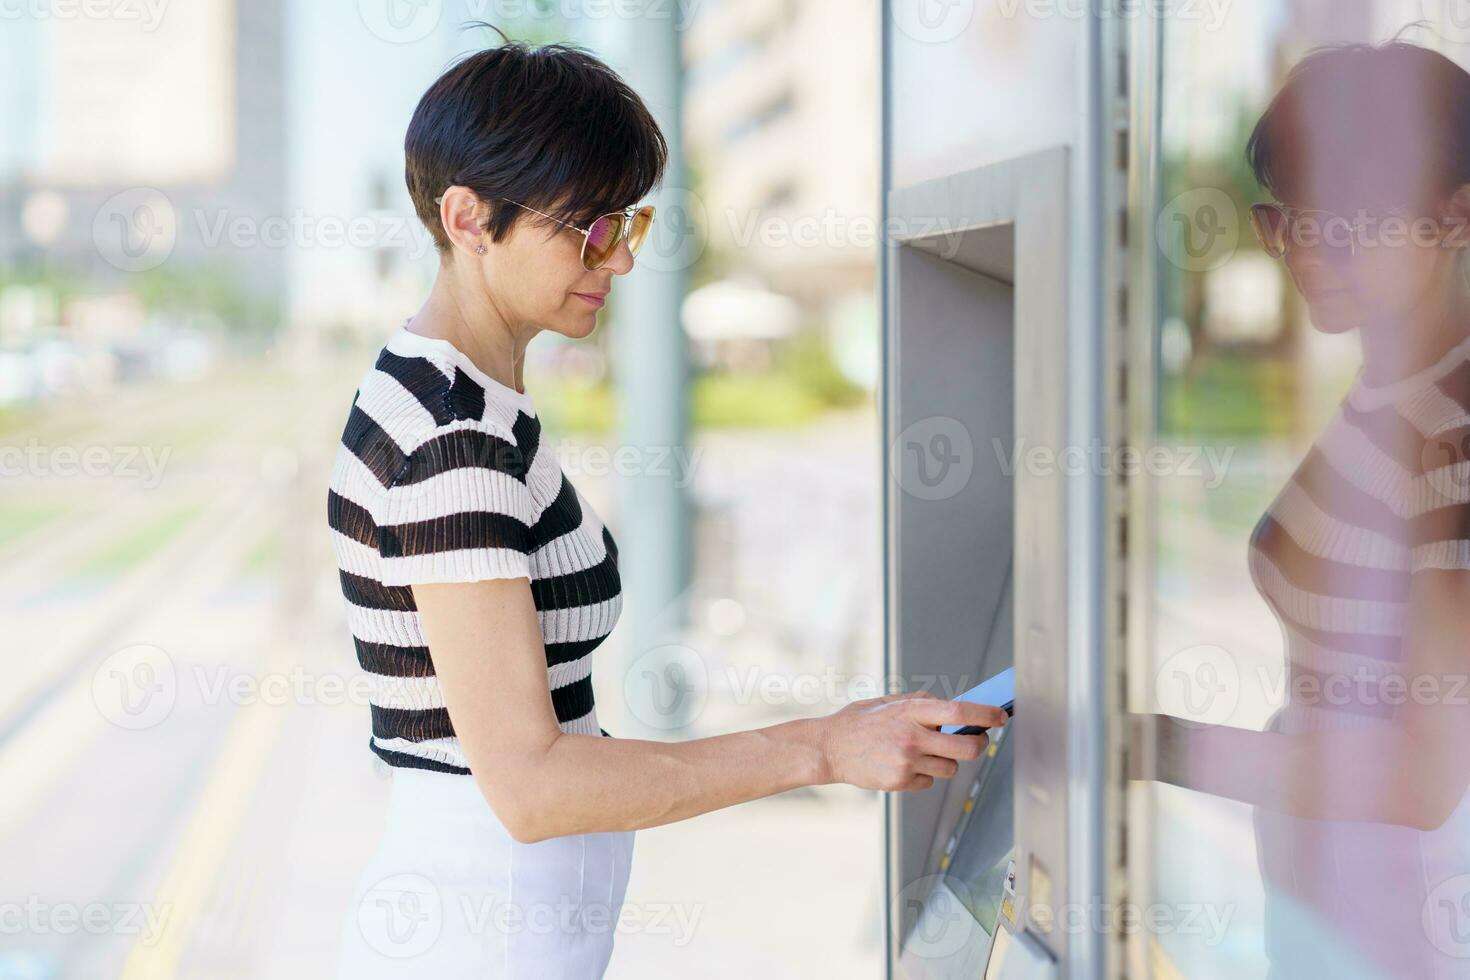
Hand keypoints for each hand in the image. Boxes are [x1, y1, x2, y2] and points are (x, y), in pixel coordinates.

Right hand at [815, 690, 1008, 791]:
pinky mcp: (900, 782)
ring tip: (923, 753)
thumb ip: (922, 703)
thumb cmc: (860, 722)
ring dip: (945, 762)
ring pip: (950, 769)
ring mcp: (907, 762)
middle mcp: (912, 736)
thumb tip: (955, 708)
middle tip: (977, 741)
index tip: (1001, 717)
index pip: (959, 712)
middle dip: (979, 746)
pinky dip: (923, 775)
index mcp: (911, 711)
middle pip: (968, 749)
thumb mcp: (890, 702)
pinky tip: (903, 765)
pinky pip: (929, 782)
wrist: (829, 748)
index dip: (986, 715)